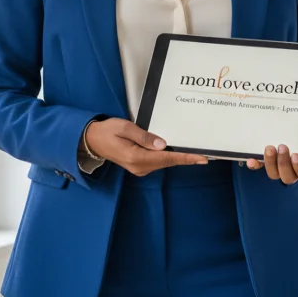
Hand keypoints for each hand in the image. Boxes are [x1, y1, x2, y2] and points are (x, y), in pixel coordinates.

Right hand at [84, 119, 207, 176]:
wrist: (92, 141)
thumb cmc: (107, 131)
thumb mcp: (125, 127)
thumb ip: (143, 135)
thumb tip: (162, 144)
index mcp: (136, 157)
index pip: (166, 158)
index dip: (185, 158)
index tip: (201, 158)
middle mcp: (139, 166)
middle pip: (168, 161)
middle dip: (187, 158)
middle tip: (205, 156)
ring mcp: (139, 168)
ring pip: (164, 162)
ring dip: (179, 158)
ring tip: (195, 153)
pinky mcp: (139, 166)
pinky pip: (158, 162)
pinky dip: (169, 157)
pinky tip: (177, 152)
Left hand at [244, 131, 297, 184]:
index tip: (296, 155)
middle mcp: (294, 170)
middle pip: (288, 178)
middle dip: (283, 164)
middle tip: (282, 147)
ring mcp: (279, 166)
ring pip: (273, 174)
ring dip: (270, 163)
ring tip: (269, 147)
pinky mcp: (268, 160)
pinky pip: (260, 167)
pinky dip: (255, 165)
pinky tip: (250, 160)